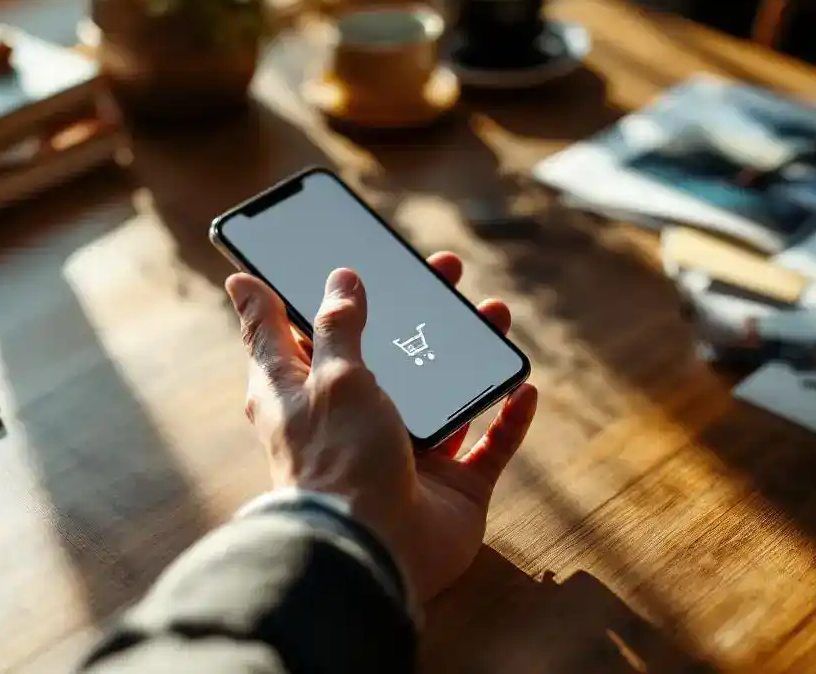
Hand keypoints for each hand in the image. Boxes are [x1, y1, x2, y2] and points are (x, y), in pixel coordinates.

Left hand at [225, 253, 537, 600]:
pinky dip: (508, 419)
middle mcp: (353, 421)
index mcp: (306, 396)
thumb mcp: (333, 378)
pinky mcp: (449, 488)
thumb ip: (336, 326)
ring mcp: (406, 455)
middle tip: (444, 270)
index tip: (318, 262)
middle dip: (418, 310)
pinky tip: (523, 387)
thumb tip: (338, 278)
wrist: (372, 553)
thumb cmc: (338, 461)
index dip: (300, 295)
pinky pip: (489, 446)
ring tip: (495, 312)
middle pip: (386, 353)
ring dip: (469, 355)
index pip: (292, 334)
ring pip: (444, 394)